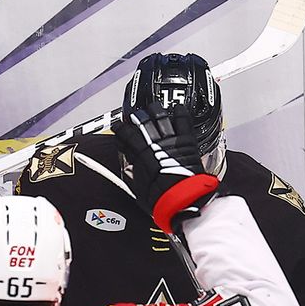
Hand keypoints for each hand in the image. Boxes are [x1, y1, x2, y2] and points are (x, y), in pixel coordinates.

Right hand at [112, 102, 216, 232]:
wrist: (181, 198)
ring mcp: (172, 141)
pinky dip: (181, 113)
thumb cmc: (160, 196)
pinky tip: (178, 108)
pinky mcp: (187, 142)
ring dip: (156, 111)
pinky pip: (184, 122)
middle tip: (134, 114)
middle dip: (137, 117)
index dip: (121, 129)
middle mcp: (156, 144)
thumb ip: (133, 169)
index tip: (117, 127)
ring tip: (153, 107)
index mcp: (142, 154)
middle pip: (144, 123)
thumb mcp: (137, 184)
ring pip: (162, 118)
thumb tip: (130, 161)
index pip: (128, 135)